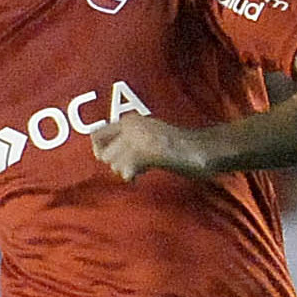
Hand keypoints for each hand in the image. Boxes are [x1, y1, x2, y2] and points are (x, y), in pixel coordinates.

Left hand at [89, 112, 211, 180]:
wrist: (199, 148)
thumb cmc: (178, 145)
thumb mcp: (149, 134)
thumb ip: (130, 140)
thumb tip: (107, 155)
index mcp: (131, 120)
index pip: (98, 134)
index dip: (99, 148)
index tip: (106, 158)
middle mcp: (130, 128)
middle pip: (103, 153)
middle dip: (115, 163)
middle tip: (132, 165)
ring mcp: (137, 141)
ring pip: (114, 164)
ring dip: (126, 170)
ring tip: (144, 166)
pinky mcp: (144, 154)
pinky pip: (126, 171)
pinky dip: (133, 175)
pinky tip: (146, 171)